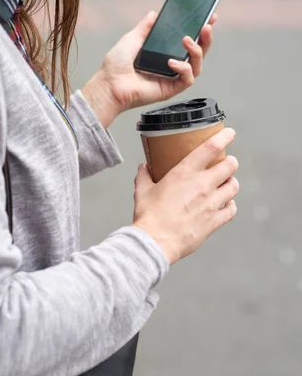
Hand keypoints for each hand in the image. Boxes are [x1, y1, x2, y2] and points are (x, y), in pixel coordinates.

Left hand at [82, 11, 215, 127]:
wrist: (109, 85)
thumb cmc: (116, 66)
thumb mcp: (131, 39)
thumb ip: (145, 27)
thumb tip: (155, 13)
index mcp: (163, 52)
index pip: (188, 40)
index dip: (200, 29)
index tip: (209, 16)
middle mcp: (171, 65)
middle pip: (198, 52)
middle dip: (206, 38)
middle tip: (206, 26)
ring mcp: (172, 77)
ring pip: (197, 65)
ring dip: (196, 51)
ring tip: (187, 40)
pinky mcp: (171, 89)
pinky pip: (188, 79)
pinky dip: (183, 68)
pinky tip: (172, 62)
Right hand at [133, 128, 238, 265]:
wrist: (155, 241)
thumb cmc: (149, 216)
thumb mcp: (142, 191)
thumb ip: (144, 176)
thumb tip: (143, 167)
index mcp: (184, 173)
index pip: (210, 148)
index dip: (224, 138)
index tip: (230, 133)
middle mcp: (202, 185)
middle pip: (229, 166)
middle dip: (230, 162)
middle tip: (227, 163)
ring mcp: (211, 203)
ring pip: (234, 187)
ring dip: (231, 183)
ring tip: (226, 184)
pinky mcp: (214, 221)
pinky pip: (232, 209)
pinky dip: (230, 205)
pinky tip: (224, 205)